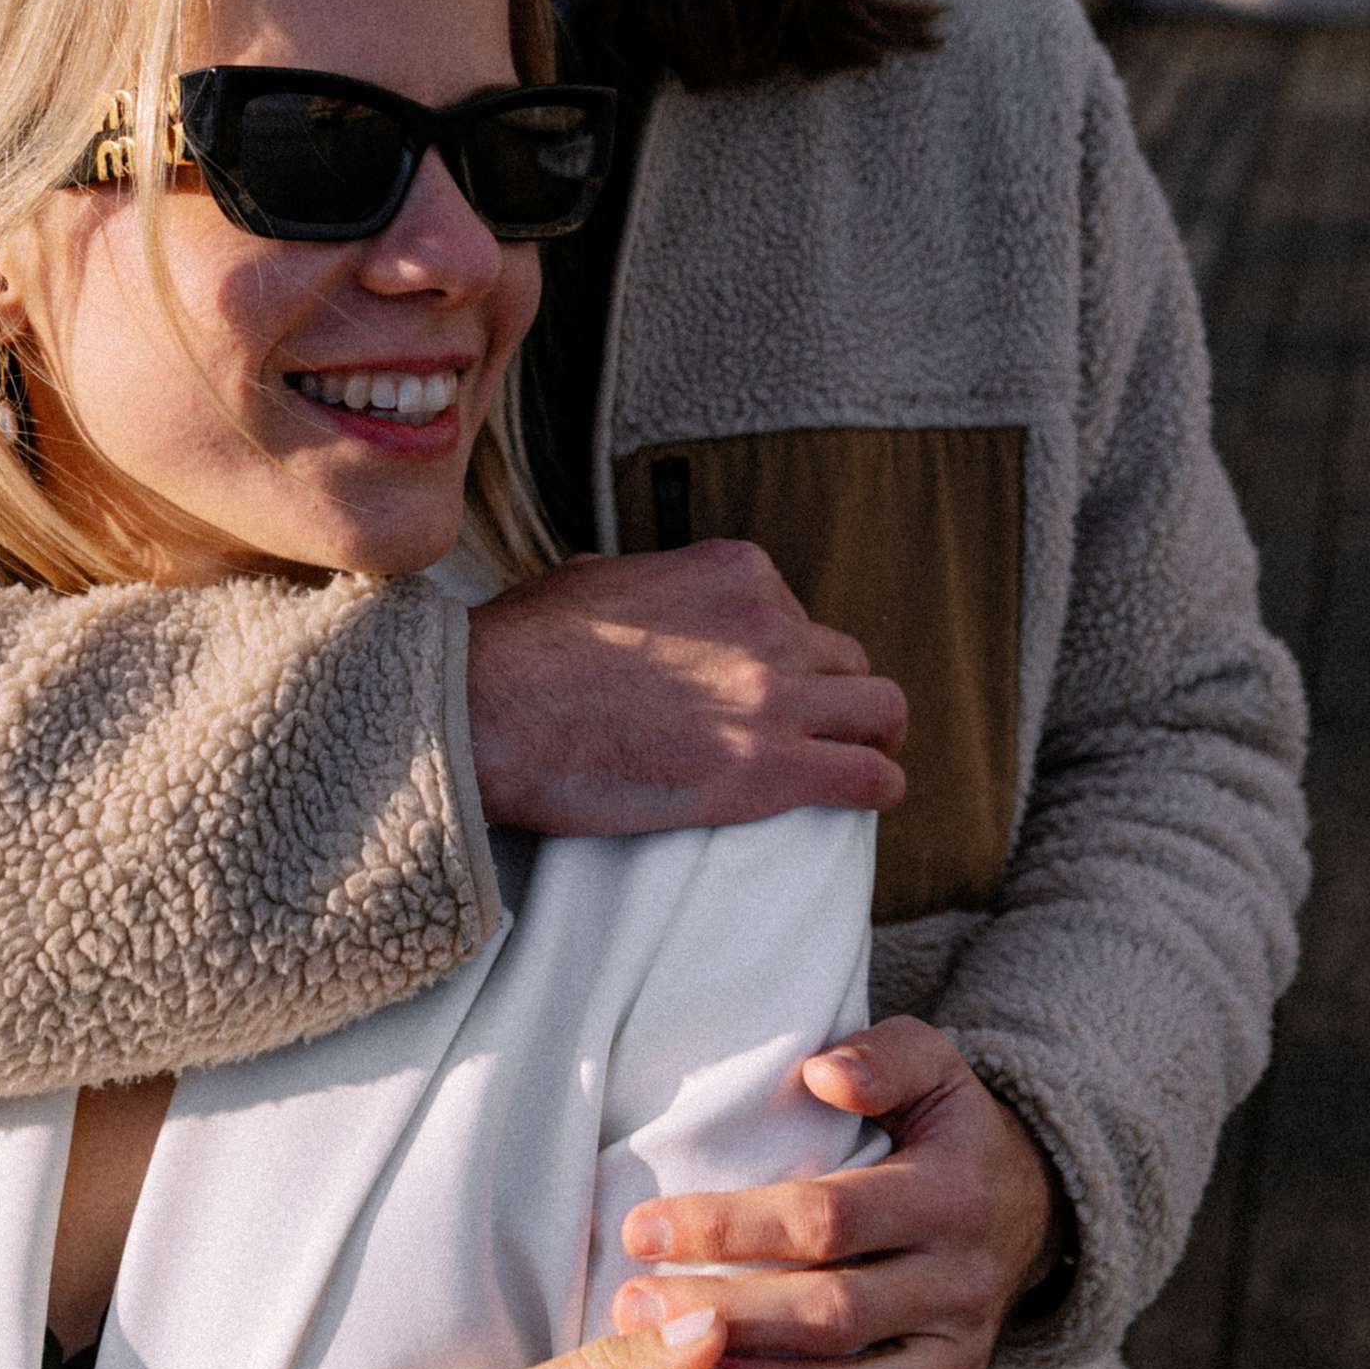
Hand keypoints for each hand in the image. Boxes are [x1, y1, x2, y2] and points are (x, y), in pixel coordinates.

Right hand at [466, 544, 906, 835]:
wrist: (489, 710)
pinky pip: (867, 777)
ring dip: (872, 737)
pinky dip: (877, 786)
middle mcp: (767, 623)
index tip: (762, 686)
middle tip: (819, 727)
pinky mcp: (767, 770)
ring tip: (860, 762)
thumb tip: (649, 600)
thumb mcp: (596, 576)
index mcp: (733, 571)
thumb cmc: (521, 650)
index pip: (796, 610)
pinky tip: (865, 797)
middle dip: (834, 693)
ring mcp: (773, 696)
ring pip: (880, 711)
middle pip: (845, 659)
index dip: (782, 655)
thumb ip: (650, 582)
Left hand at [612, 1020, 1068, 1368]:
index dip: (730, 1226)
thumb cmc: (949, 1130)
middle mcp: (958, 1279)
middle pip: (833, 1312)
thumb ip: (885, 1057)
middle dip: (727, 1317)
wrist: (1035, 1198)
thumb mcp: (936, 1065)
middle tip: (633, 1313)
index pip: (823, 1219)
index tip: (643, 1230)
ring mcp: (967, 1344)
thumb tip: (823, 1073)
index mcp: (943, 1195)